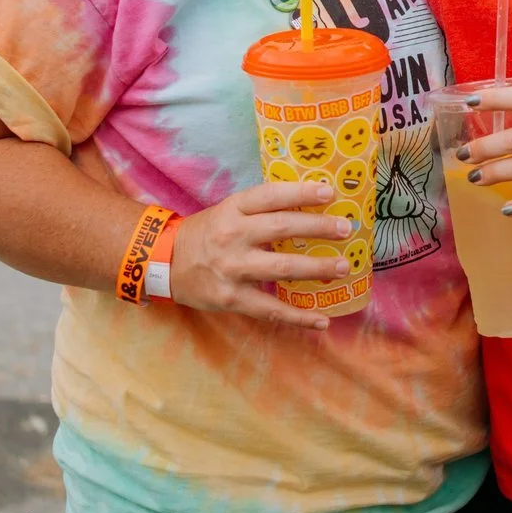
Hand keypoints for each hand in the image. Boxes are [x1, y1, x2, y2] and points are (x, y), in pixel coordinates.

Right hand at [171, 180, 356, 331]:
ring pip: (281, 268)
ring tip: (342, 267)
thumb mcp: (228, 211)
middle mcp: (233, 236)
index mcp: (233, 209)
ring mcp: (232, 268)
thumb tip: (311, 207)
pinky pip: (270, 309)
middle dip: (318, 228)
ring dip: (316, 268)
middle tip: (347, 229)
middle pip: (282, 228)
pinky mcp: (231, 298)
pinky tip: (322, 319)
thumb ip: (262, 210)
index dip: (300, 193)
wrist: (164, 263)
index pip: (270, 196)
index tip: (329, 193)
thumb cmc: (207, 233)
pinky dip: (298, 317)